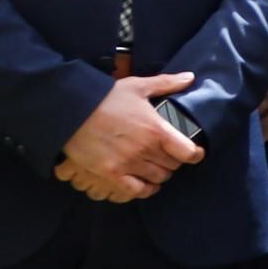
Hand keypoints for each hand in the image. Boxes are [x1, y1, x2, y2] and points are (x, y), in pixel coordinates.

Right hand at [57, 74, 201, 201]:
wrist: (72, 110)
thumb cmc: (105, 97)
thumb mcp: (138, 86)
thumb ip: (166, 83)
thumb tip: (190, 77)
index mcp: (156, 129)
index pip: (189, 152)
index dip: (195, 154)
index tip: (195, 153)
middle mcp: (146, 149)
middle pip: (173, 166)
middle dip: (174, 162)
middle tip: (169, 156)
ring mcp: (128, 163)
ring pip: (157, 179)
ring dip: (160, 174)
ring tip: (156, 167)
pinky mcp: (111, 174)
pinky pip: (136, 191)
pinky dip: (144, 190)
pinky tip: (146, 185)